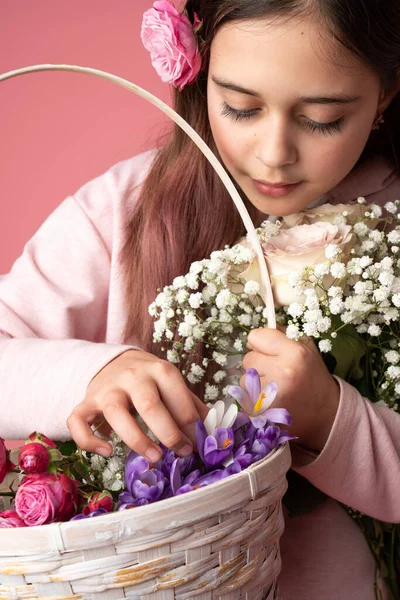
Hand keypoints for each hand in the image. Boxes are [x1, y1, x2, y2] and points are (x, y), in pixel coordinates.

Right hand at [67, 350, 208, 460]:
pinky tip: (107, 452)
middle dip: (168, 433)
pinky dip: (89, 440)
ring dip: (137, 439)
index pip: (178, 398)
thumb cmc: (150, 380)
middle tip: (181, 453)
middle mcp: (132, 377)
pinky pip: (78, 421)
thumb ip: (191, 405)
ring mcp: (107, 389)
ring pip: (116, 413)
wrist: (113, 362)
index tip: (197, 445)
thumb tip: (213, 431)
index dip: (191, 426)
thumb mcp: (173, 384)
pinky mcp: (86, 402)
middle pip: (150, 405)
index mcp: (159, 370)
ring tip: (154, 457)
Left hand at [243, 328, 339, 451]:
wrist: (325, 412)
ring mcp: (271, 394)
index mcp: (294, 353)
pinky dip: (254, 396)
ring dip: (255, 380)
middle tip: (275, 370)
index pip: (256, 336)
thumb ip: (281, 334)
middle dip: (259, 362)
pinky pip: (245, 395)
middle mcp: (282, 372)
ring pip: (244, 378)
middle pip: (248, 358)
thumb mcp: (305, 347)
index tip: (268, 349)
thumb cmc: (312, 375)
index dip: (260, 341)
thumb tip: (257, 331)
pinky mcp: (263, 412)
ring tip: (274, 385)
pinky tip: (271, 398)